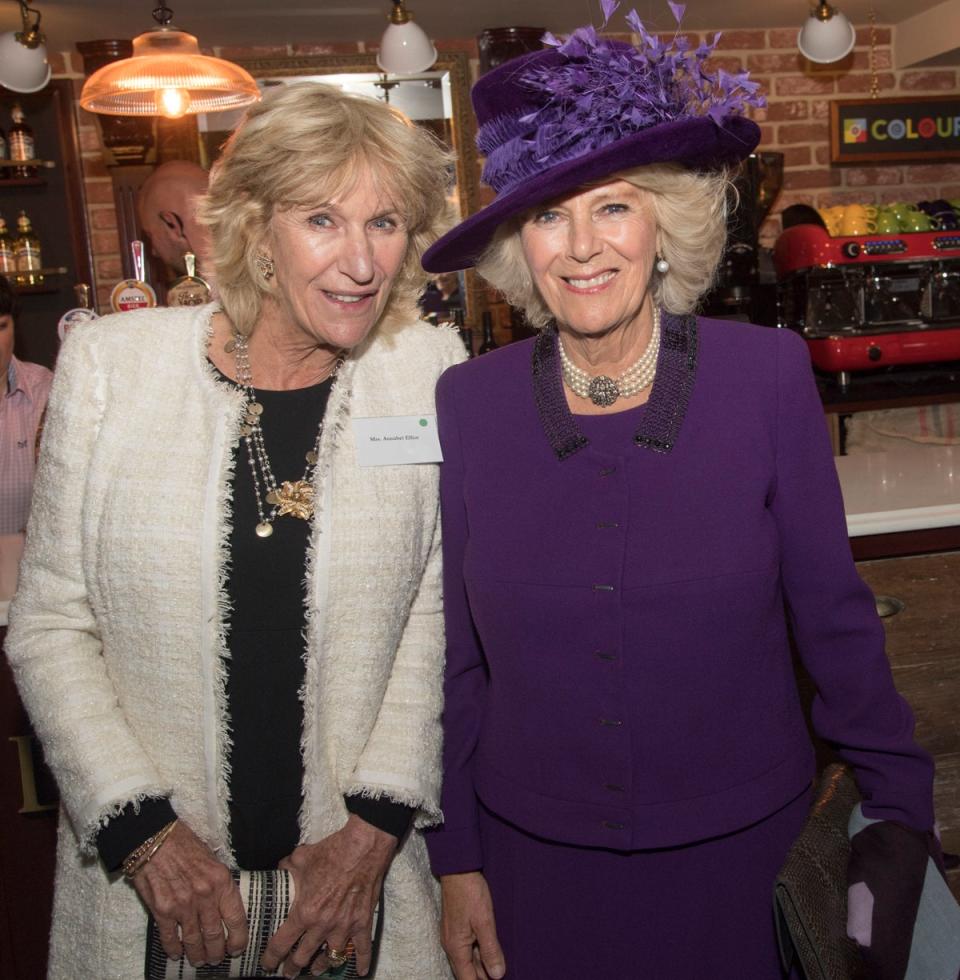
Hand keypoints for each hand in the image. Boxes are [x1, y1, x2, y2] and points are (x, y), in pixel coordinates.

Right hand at [131, 821, 247, 966]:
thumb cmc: (186, 845)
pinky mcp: (162, 910)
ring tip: (199, 961)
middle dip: (217, 952)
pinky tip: (176, 954)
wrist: (156, 839)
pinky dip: (173, 948)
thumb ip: (220, 884)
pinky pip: (170, 937)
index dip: (239, 938)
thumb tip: (227, 906)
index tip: (238, 948)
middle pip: (215, 934)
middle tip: (217, 959)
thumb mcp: (213, 860)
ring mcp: (182, 905)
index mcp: (221, 881)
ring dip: (197, 954)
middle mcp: (204, 895)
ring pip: (194, 940)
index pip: (236, 917)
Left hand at [261, 815, 395, 977]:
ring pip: (330, 958)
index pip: (282, 943)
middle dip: (293, 967)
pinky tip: (359, 972)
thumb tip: (279, 871)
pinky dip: (361, 962)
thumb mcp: (301, 858)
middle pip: (303, 956)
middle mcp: (323, 925)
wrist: (362, 847)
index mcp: (304, 912)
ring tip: (316, 969)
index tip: (267, 963)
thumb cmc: (331, 852)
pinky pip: (362, 949)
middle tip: (288, 972)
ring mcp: (344, 926)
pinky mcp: (363, 922)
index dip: (271, 957)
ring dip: (321, 966)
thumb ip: (286, 868)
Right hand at [440, 872, 504, 979]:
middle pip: (468, 971)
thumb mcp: (484, 922)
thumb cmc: (471, 893)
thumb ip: (490, 950)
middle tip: (501, 974)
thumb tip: (497, 975)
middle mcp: (451, 945)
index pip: (467, 979)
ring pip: (469, 958)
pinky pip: (468, 947)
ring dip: (483, 964)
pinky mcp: (457, 926)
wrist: (458, 868)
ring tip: (500, 965)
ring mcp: (453, 935)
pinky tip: (491, 949)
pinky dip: (479, 951)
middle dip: (484, 976)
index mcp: (456, 948)